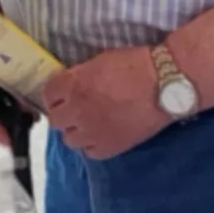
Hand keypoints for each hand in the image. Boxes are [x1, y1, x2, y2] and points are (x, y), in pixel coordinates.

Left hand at [39, 46, 173, 159]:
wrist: (165, 83)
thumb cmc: (138, 65)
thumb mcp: (101, 61)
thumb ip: (80, 75)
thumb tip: (72, 83)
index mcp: (73, 85)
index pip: (48, 95)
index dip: (57, 95)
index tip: (64, 95)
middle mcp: (77, 110)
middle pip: (55, 120)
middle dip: (65, 114)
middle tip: (78, 109)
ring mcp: (92, 131)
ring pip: (69, 139)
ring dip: (77, 131)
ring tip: (91, 124)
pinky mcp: (109, 147)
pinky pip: (90, 152)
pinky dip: (94, 145)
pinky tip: (104, 135)